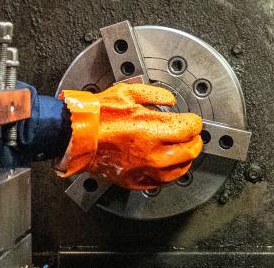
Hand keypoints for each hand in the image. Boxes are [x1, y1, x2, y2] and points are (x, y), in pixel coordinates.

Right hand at [55, 82, 203, 189]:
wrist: (78, 135)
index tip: (193, 120)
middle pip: (190, 151)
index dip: (195, 122)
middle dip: (195, 141)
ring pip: (179, 170)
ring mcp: (145, 169)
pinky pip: (161, 182)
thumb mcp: (127, 92)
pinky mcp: (135, 180)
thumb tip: (169, 100)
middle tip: (193, 135)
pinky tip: (168, 166)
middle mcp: (153, 153)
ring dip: (185, 159)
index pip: (189, 128)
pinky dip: (169, 174)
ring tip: (184, 150)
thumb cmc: (98, 115)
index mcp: (153, 129)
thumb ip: (154, 94)